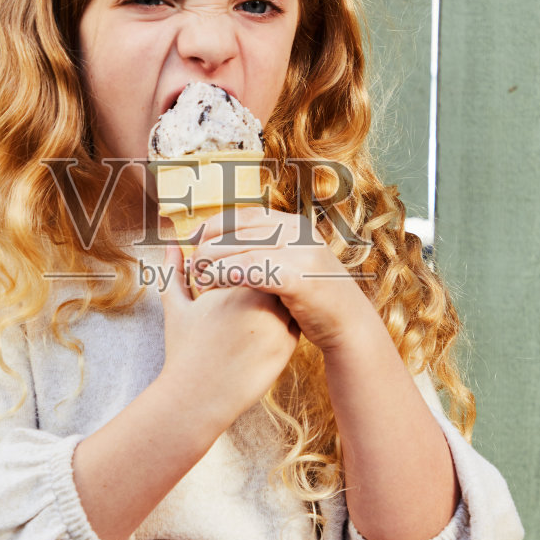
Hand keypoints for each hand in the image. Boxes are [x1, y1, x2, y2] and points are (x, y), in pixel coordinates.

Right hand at [158, 239, 300, 426]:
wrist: (198, 397)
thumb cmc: (184, 350)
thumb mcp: (176, 306)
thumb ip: (174, 270)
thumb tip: (171, 244)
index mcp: (238, 284)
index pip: (251, 258)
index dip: (238, 267)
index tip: (221, 286)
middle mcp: (264, 300)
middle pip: (272, 274)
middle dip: (261, 279)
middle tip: (236, 302)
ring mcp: (280, 323)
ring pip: (287, 297)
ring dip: (274, 299)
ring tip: (245, 320)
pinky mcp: (289, 346)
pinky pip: (293, 322)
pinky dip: (281, 322)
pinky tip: (255, 338)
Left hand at [187, 205, 377, 354]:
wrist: (349, 325)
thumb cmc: (314, 298)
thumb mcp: (294, 262)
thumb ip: (268, 249)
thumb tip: (227, 242)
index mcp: (294, 225)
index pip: (244, 215)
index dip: (213, 225)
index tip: (191, 238)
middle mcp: (298, 232)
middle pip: (238, 231)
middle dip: (208, 246)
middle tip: (190, 263)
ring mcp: (300, 252)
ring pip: (240, 249)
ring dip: (212, 262)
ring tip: (196, 277)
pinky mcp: (297, 277)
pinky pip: (251, 269)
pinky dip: (226, 274)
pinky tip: (212, 284)